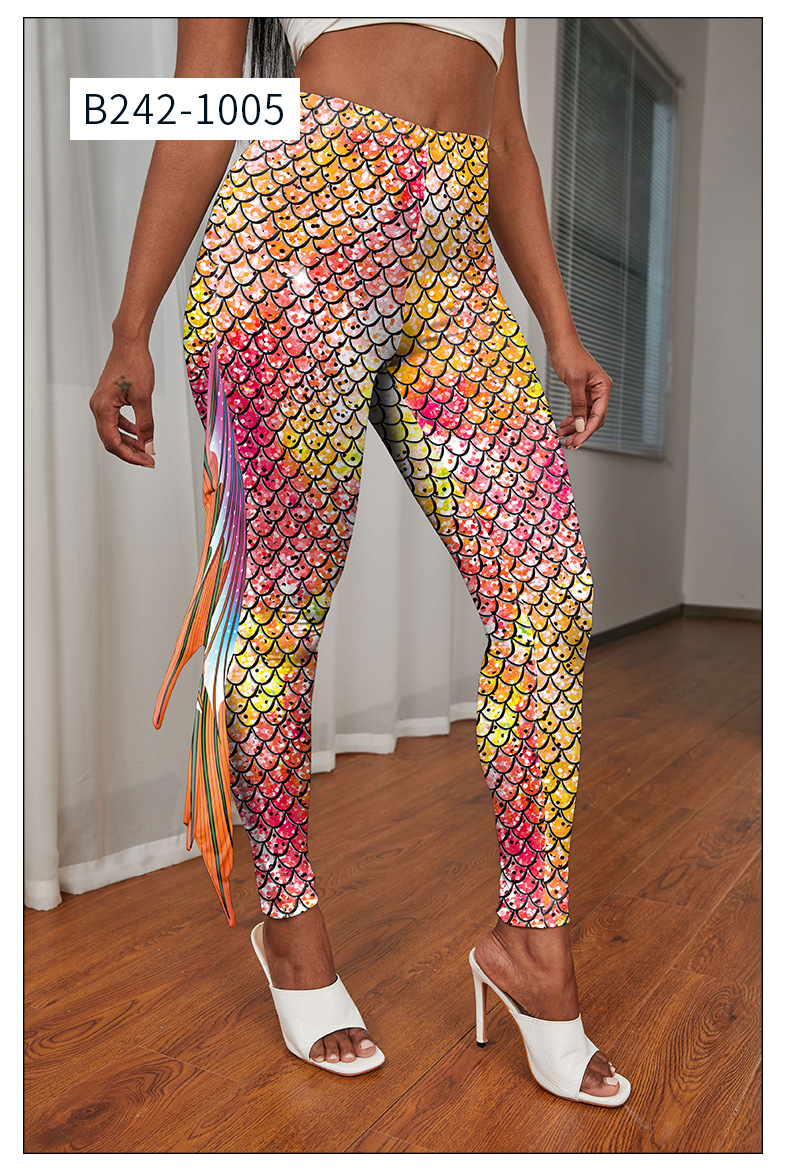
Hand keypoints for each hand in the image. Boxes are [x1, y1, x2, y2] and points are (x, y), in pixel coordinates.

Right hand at [90, 340, 155, 467]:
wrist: (129, 344)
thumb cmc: (133, 363)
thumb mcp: (143, 398)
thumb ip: (146, 425)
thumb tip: (148, 446)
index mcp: (102, 408)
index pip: (113, 442)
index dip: (130, 455)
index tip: (146, 461)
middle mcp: (98, 406)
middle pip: (111, 440)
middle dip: (131, 452)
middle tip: (148, 459)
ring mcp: (102, 403)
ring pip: (113, 431)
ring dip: (130, 442)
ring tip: (146, 448)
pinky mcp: (108, 399)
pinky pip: (115, 420)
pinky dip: (127, 429)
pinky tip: (139, 432)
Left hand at [546, 337, 611, 449]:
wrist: (560, 342)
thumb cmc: (569, 355)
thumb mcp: (574, 381)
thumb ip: (577, 404)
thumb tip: (580, 425)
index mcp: (603, 388)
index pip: (598, 416)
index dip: (587, 430)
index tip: (577, 441)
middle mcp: (599, 391)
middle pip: (593, 419)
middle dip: (581, 432)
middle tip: (570, 444)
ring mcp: (590, 392)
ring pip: (584, 416)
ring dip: (574, 428)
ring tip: (563, 438)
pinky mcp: (580, 392)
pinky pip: (577, 410)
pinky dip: (571, 419)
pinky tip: (563, 427)